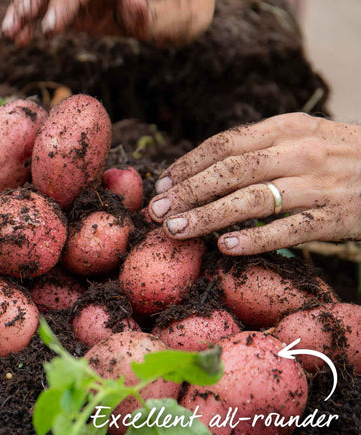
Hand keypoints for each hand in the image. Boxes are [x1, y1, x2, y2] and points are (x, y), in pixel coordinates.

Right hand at [2, 0, 214, 46]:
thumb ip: (149, 12)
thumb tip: (136, 6)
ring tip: (12, 33)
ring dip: (27, 12)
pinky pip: (50, 14)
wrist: (171, 10)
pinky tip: (17, 38)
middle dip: (39, 1)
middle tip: (25, 18)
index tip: (53, 24)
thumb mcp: (168, 13)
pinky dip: (32, 25)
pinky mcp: (76, 9)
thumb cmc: (174, 8)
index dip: (65, 4)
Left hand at [148, 113, 360, 254]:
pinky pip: (287, 230)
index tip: (164, 183)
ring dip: (208, 216)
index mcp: (286, 128)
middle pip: (231, 172)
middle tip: (157, 211)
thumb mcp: (300, 135)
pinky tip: (225, 247)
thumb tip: (205, 168)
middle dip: (188, 192)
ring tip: (177, 230)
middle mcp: (299, 152)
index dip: (189, 164)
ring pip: (252, 201)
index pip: (225, 143)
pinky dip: (254, 239)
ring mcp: (317, 186)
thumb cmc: (337, 155)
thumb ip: (258, 146)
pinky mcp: (333, 218)